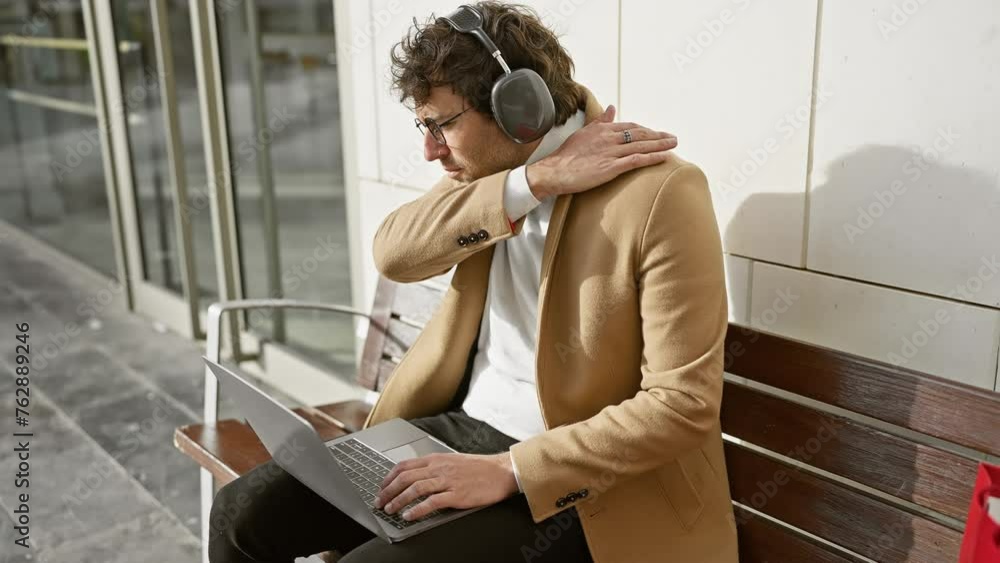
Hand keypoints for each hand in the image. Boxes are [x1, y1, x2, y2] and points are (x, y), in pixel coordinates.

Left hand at [374, 452, 517, 520]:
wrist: (501, 471)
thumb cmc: (479, 468)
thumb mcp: (452, 461)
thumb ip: (434, 467)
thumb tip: (416, 476)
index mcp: (436, 459)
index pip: (405, 465)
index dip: (389, 478)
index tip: (382, 487)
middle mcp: (439, 468)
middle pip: (406, 477)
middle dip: (388, 491)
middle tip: (380, 502)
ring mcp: (448, 481)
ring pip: (415, 489)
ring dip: (399, 500)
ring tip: (390, 510)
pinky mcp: (457, 494)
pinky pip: (432, 502)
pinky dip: (417, 510)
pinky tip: (409, 516)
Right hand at [526, 104, 677, 198]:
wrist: (554, 171)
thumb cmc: (566, 155)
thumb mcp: (583, 132)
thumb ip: (600, 121)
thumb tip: (611, 107)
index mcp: (603, 129)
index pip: (630, 126)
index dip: (646, 130)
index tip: (656, 133)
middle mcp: (609, 138)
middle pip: (640, 134)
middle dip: (659, 135)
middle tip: (673, 137)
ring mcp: (611, 152)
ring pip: (641, 146)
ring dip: (660, 145)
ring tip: (674, 144)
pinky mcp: (611, 167)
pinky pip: (636, 160)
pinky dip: (652, 157)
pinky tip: (664, 157)